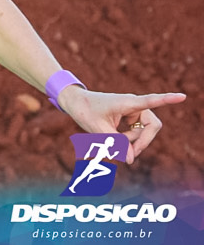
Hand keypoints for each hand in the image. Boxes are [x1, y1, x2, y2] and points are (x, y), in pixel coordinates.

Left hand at [57, 87, 185, 163]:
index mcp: (127, 102)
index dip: (167, 100)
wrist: (75, 103)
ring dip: (132, 141)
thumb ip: (116, 145)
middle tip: (130, 156)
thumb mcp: (98, 130)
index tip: (182, 96)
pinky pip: (137, 132)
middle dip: (143, 142)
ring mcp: (132, 111)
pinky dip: (128, 139)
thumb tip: (132, 160)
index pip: (151, 101)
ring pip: (144, 132)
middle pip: (152, 126)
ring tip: (113, 144)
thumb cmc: (85, 111)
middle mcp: (134, 105)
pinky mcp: (129, 116)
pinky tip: (116, 140)